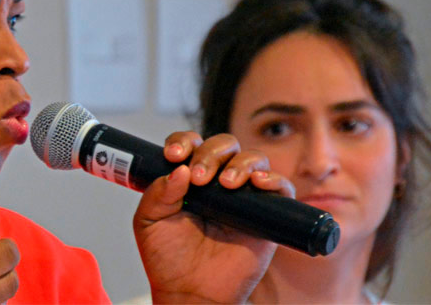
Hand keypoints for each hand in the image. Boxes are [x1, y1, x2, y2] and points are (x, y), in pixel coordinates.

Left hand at [134, 132, 293, 303]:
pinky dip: (273, 179)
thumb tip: (178, 169)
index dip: (184, 141)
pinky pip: (281, 188)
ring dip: (240, 163)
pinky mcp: (267, 216)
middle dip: (210, 154)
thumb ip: (158, 193)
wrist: (190, 293)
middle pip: (223, 145)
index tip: (174, 155)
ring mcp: (243, 196)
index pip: (191, 143)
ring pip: (253, 159)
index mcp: (187, 176)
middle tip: (198, 176)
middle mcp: (217, 180)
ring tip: (225, 183)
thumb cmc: (168, 258)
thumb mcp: (149, 221)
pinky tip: (257, 183)